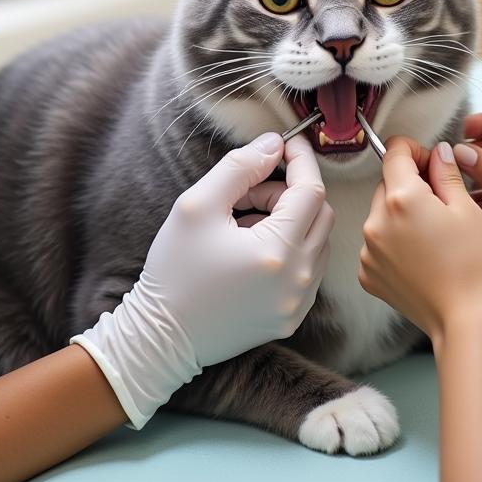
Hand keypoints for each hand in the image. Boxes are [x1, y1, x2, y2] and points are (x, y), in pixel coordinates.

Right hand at [71, 131, 333, 426]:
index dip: (302, 160)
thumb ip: (240, 167)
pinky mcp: (291, 318)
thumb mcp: (198, 205)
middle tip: (250, 190)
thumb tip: (274, 144)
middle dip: (290, 191)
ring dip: (290, 220)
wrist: (161, 339)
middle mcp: (298, 282)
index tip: (289, 141)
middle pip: (320, 214)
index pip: (311, 191)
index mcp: (278, 253)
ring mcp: (298, 304)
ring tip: (245, 221)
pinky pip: (308, 268)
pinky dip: (289, 247)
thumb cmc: (175, 270)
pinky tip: (251, 249)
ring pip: (317, 240)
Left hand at [359, 137, 481, 342]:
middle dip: (410, 185)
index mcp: (401, 198)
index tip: (431, 162)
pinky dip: (394, 242)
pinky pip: (377, 243)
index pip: (394, 152)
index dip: (415, 151)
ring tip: (432, 235)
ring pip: (381, 214)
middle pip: (387, 184)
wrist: (466, 320)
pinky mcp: (368, 273)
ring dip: (400, 214)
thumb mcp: (467, 209)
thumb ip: (446, 173)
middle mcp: (376, 221)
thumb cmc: (474, 266)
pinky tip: (420, 255)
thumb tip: (438, 152)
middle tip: (441, 203)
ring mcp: (368, 249)